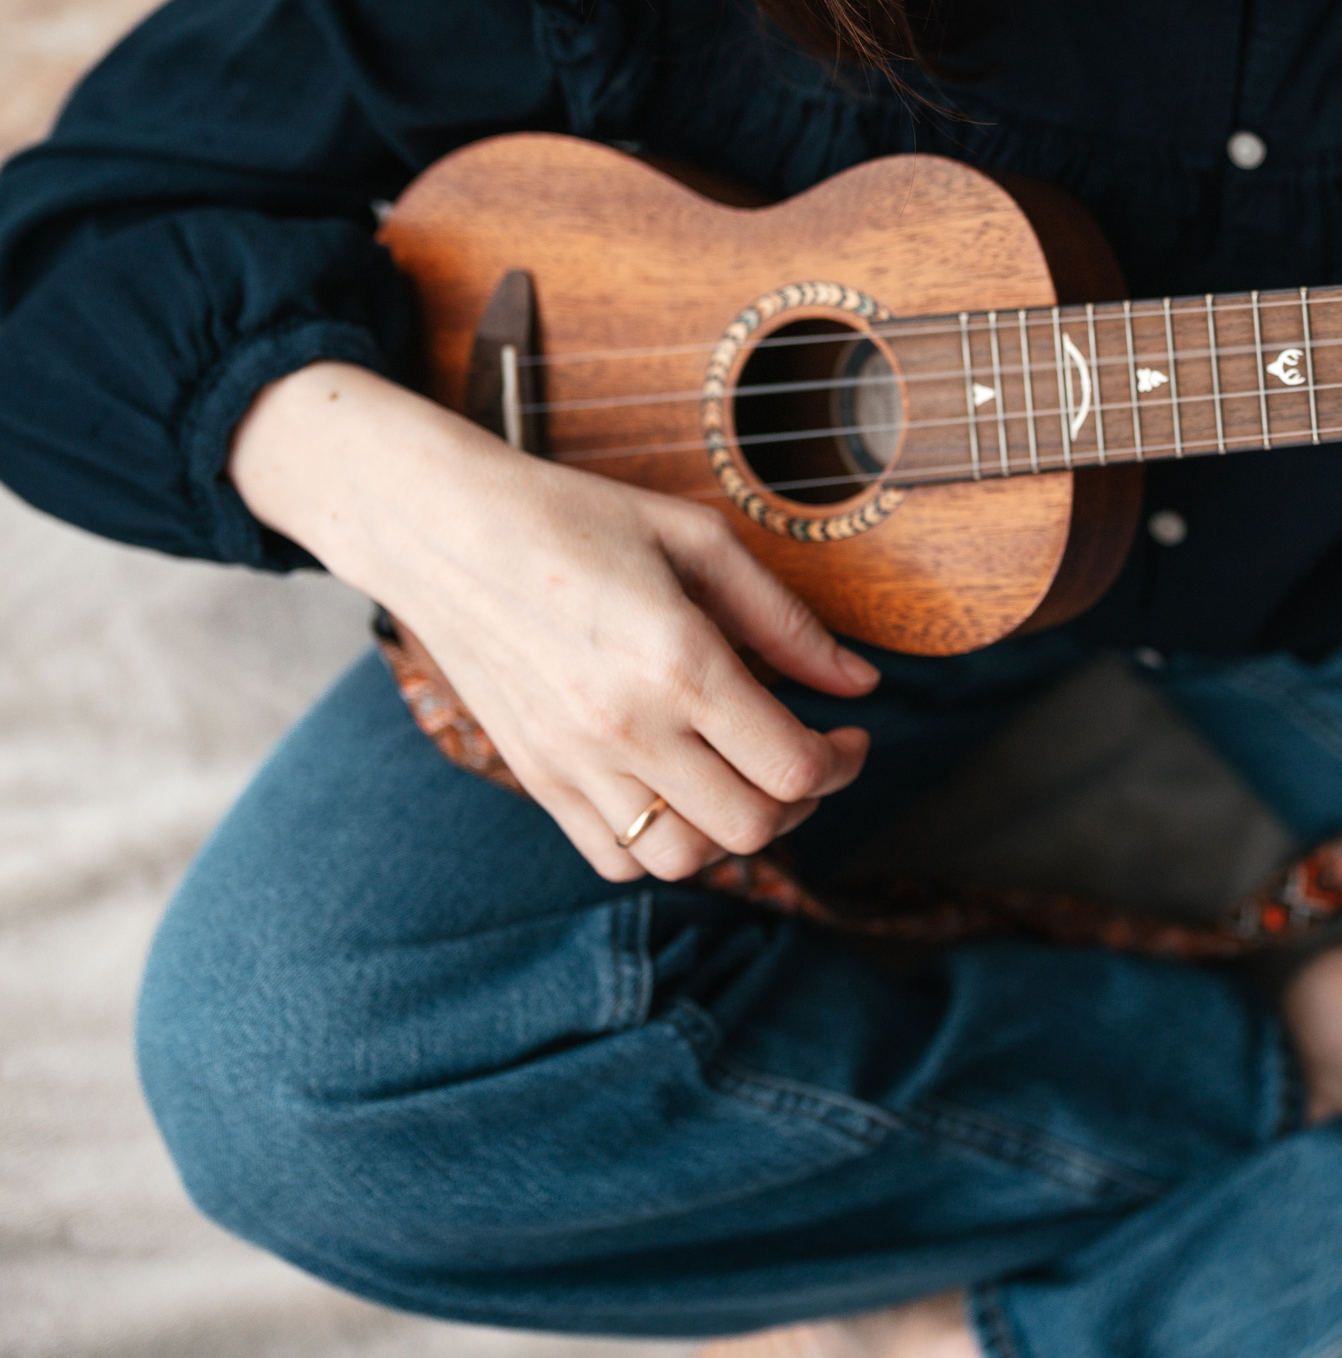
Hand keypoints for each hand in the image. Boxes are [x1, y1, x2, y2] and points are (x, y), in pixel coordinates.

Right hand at [228, 364, 877, 881]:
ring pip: (684, 859)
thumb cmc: (576, 517)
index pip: (793, 766)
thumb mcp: (699, 541)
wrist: (443, 529)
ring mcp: (575, 763)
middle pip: (752, 827)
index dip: (844, 762)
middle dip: (804, 800)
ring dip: (734, 833)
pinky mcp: (538, 779)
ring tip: (745, 778)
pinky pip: (616, 859)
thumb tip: (862, 684)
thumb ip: (786, 622)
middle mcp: (627, 727)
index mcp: (679, 661)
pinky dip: (663, 846)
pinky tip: (681, 791)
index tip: (852, 735)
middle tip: (809, 755)